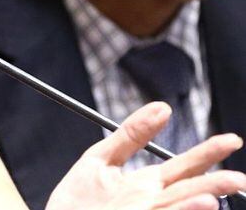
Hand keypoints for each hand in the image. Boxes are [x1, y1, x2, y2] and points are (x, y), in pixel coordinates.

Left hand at [47, 102, 245, 209]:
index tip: (232, 140)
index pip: (185, 166)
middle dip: (214, 186)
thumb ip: (130, 135)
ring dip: (192, 206)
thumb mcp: (101, 158)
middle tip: (238, 180)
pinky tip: (185, 207)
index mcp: (147, 184)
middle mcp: (151, 203)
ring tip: (210, 200)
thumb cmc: (79, 198)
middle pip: (188, 192)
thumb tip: (162, 108)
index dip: (208, 153)